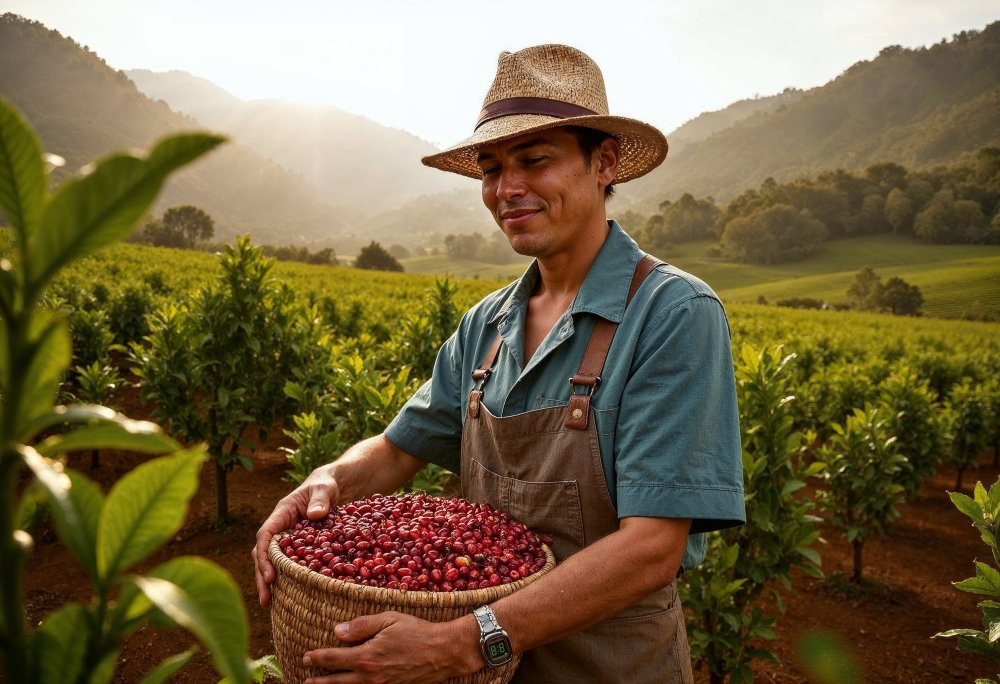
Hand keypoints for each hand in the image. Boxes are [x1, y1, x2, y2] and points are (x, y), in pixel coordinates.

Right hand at [252, 464, 339, 605]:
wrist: (331, 486)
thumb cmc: (325, 485)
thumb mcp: (324, 489)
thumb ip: (320, 500)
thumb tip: (314, 515)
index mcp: (281, 514)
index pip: (265, 535)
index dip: (265, 555)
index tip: (270, 575)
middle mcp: (280, 528)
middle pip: (263, 553)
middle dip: (261, 575)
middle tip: (265, 599)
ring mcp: (287, 539)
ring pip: (272, 561)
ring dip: (268, 581)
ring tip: (268, 603)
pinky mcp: (297, 547)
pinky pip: (287, 563)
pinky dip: (285, 578)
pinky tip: (286, 596)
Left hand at [302, 611, 481, 683]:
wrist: (443, 652)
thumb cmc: (417, 631)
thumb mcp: (388, 619)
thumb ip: (361, 625)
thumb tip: (337, 631)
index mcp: (367, 656)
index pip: (333, 658)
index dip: (317, 658)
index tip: (306, 657)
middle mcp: (370, 676)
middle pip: (336, 681)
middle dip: (318, 679)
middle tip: (305, 678)